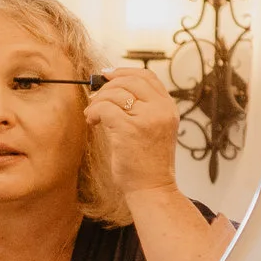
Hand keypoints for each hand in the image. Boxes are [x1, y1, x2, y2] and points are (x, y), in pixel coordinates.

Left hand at [84, 67, 181, 195]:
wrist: (152, 188)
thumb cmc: (148, 162)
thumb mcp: (154, 129)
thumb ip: (143, 108)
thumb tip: (112, 87)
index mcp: (168, 108)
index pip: (147, 77)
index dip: (124, 72)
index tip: (107, 75)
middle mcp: (161, 110)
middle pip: (130, 81)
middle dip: (107, 87)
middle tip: (94, 98)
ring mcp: (147, 118)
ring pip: (115, 93)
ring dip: (98, 101)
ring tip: (92, 115)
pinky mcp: (129, 129)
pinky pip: (104, 108)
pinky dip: (93, 112)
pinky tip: (92, 122)